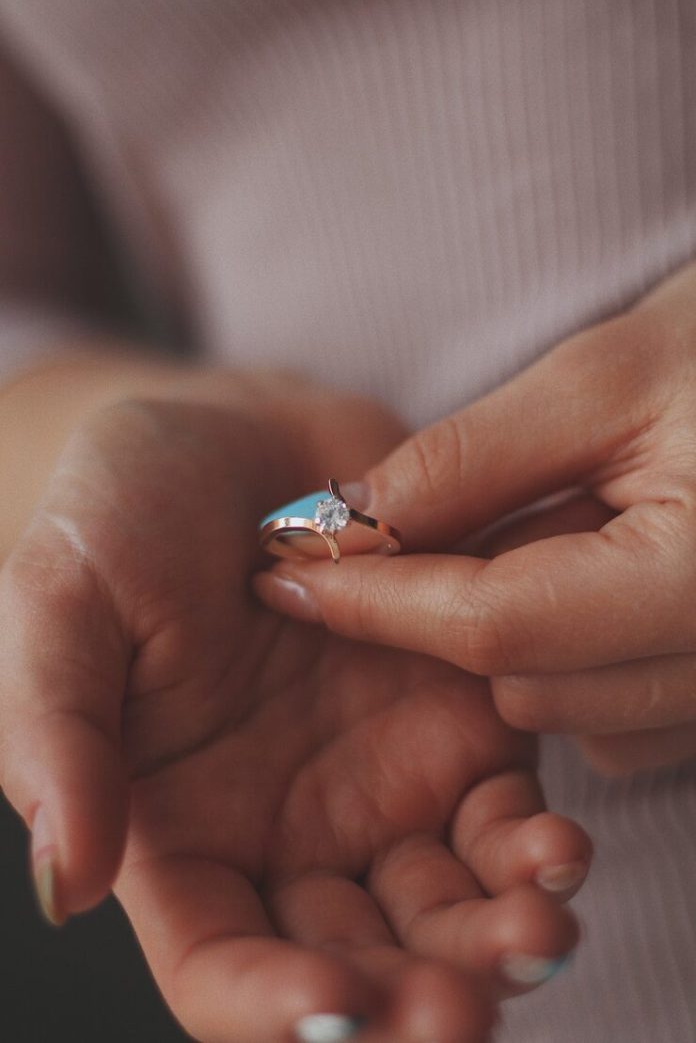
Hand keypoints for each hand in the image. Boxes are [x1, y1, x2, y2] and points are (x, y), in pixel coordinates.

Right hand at [0, 377, 588, 1041]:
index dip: (272, 1006)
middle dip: (414, 1001)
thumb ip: (56, 735)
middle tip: (461, 1010)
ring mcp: (382, 780)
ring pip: (447, 905)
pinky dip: (535, 843)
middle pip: (357, 960)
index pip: (222, 961)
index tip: (333, 1005)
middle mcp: (288, 829)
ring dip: (496, 939)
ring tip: (537, 928)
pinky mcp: (458, 721)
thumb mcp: (61, 602)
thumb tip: (69, 881)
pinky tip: (556, 846)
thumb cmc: (124, 513)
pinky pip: (506, 810)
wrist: (235, 434)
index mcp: (183, 829)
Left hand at [254, 260, 695, 776]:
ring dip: (512, 638)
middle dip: (446, 615)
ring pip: (568, 712)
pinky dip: (570, 654)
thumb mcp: (610, 373)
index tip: (285, 569)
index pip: (493, 624)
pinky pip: (621, 715)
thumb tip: (351, 522)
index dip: (376, 597)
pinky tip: (592, 569)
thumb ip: (474, 460)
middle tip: (426, 526)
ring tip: (553, 526)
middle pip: (524, 684)